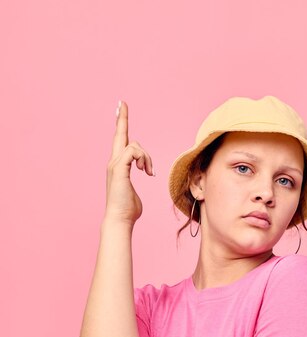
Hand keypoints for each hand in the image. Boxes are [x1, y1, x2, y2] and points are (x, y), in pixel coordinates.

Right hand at [105, 100, 155, 224]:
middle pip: (120, 135)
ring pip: (134, 145)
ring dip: (146, 157)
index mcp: (117, 166)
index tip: (119, 111)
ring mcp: (114, 164)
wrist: (119, 220)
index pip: (119, 142)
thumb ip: (136, 181)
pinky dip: (144, 159)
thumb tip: (143, 179)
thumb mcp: (134, 192)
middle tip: (122, 103)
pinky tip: (147, 172)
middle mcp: (113, 162)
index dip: (120, 126)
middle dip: (122, 119)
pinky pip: (134, 151)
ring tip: (149, 172)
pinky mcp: (119, 168)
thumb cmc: (127, 210)